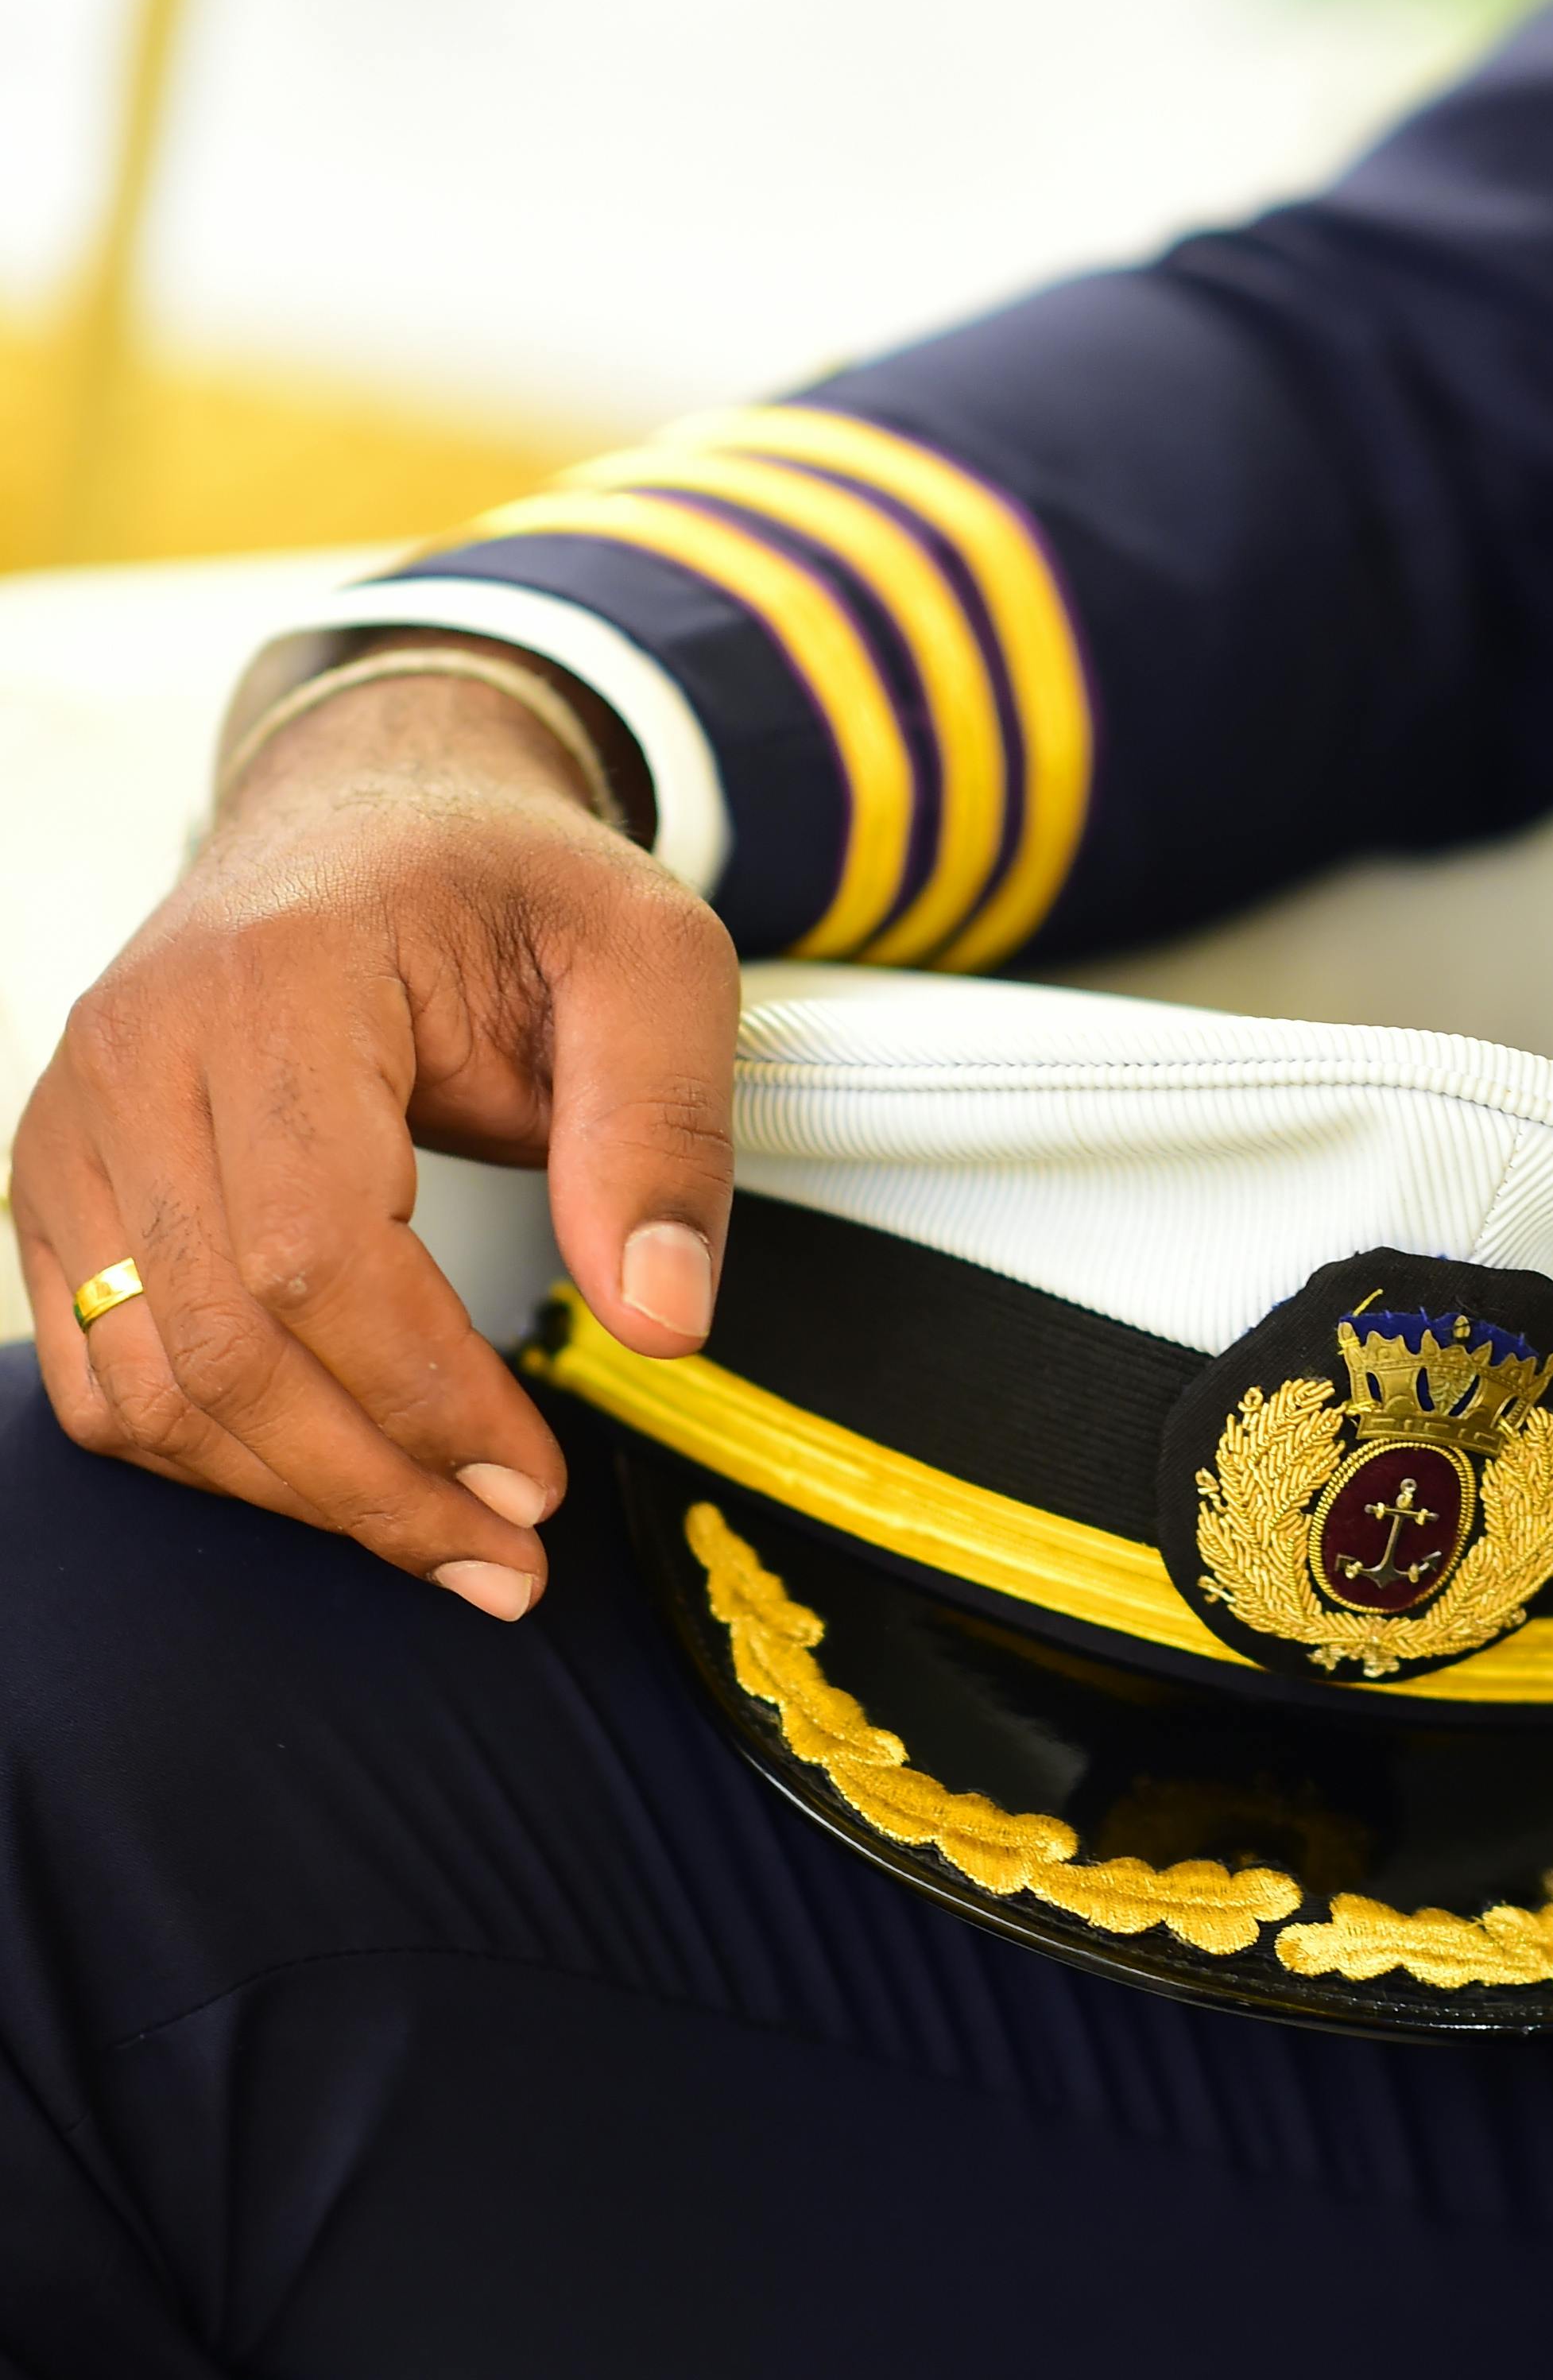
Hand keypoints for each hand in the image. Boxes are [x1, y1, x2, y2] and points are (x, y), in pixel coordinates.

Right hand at [10, 657, 736, 1615]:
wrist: (373, 819)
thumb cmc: (510, 888)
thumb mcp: (651, 960)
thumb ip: (665, 1131)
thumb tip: (662, 1321)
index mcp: (273, 980)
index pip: (314, 1250)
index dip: (427, 1395)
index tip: (539, 1480)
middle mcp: (136, 1050)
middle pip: (223, 1342)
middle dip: (378, 1484)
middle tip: (511, 1559)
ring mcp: (75, 1122)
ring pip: (148, 1383)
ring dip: (300, 1497)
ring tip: (449, 1545)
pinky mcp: (60, 1183)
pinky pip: (102, 1374)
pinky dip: (215, 1458)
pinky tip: (337, 1483)